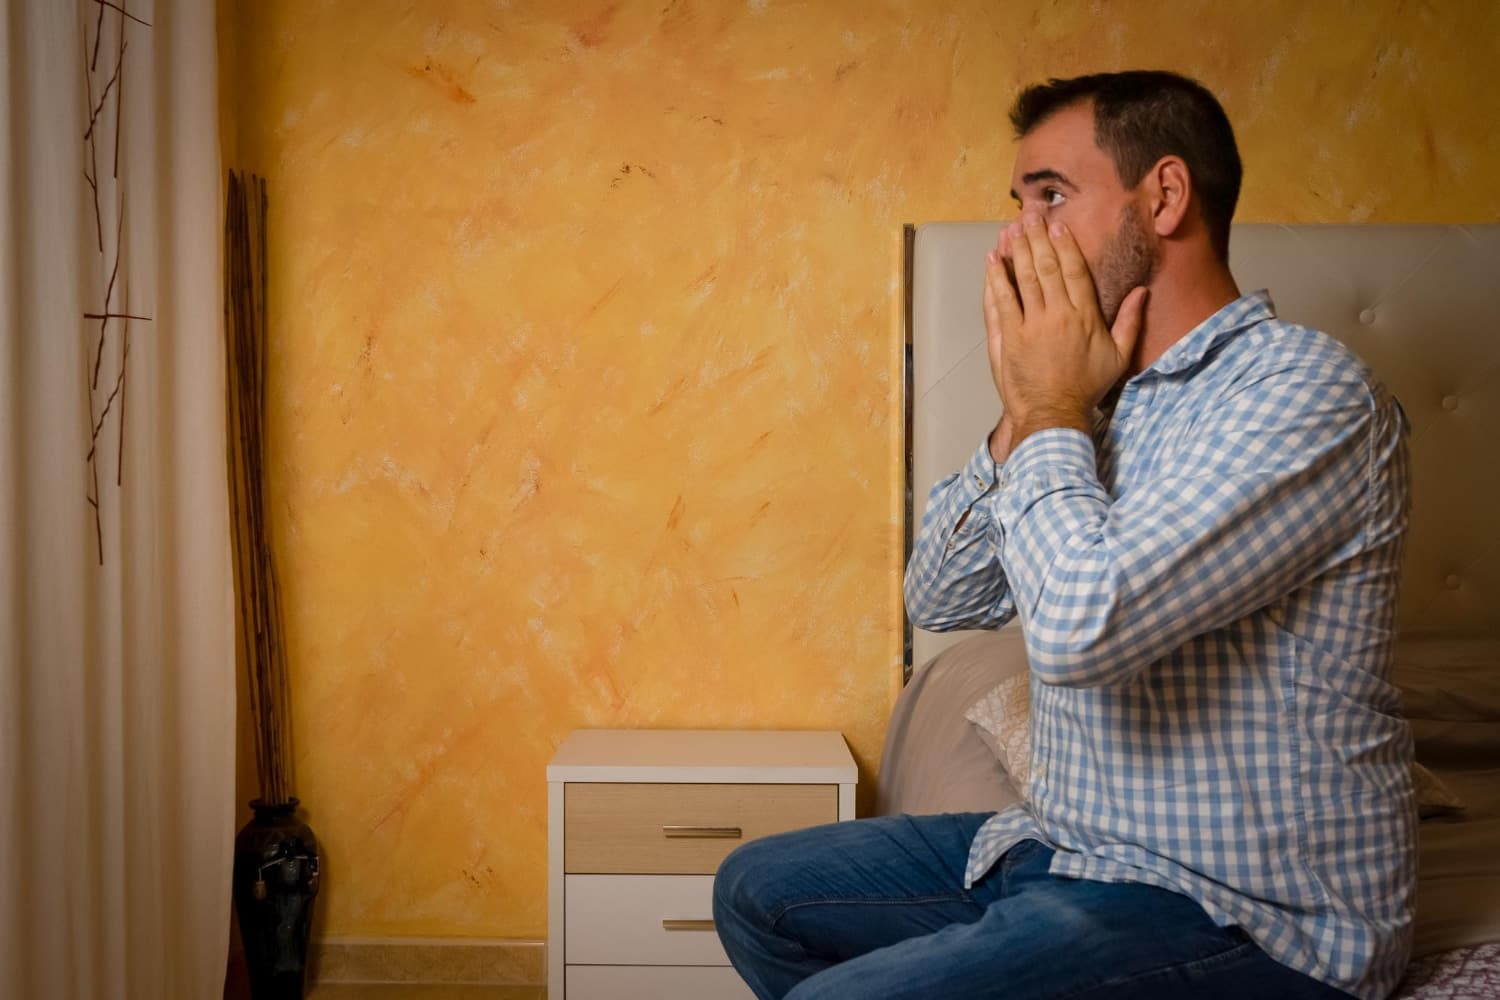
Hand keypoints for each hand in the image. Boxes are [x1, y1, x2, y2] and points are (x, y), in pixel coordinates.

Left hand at [985, 213, 1147, 444]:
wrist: (1053, 414)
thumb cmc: (1086, 387)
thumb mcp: (1118, 356)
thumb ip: (1130, 321)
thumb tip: (1142, 292)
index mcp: (1084, 317)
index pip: (1075, 271)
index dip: (1065, 245)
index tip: (1057, 225)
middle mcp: (1057, 316)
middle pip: (1046, 268)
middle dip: (1037, 239)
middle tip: (1030, 216)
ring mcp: (1030, 326)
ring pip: (1022, 279)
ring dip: (1015, 251)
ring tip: (1011, 229)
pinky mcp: (1008, 338)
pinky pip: (1000, 302)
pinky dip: (995, 279)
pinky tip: (991, 261)